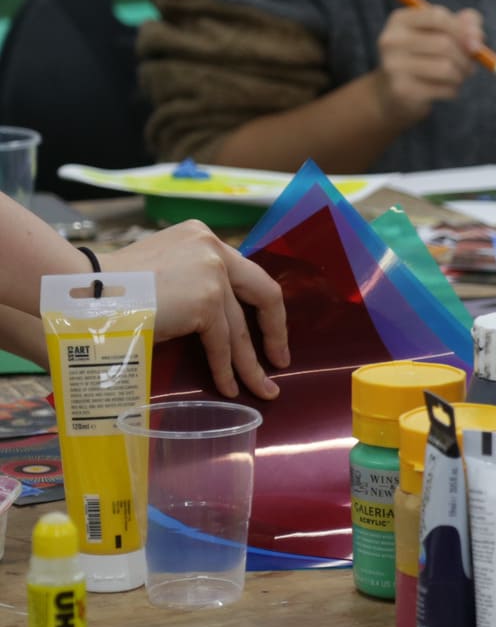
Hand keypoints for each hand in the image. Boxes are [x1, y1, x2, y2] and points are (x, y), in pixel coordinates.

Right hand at [99, 221, 287, 399]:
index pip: (247, 273)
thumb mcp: (165, 272)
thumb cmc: (113, 288)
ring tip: (262, 389)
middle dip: (274, 333)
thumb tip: (226, 318)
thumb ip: (195, 281)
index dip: (263, 306)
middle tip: (280, 361)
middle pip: (262, 294)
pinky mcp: (207, 300)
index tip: (270, 331)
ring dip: (250, 364)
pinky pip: (222, 343)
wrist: (84, 292)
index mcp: (202, 237)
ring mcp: (213, 272)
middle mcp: (213, 248)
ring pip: (239, 328)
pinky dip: (226, 369)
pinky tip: (229, 386)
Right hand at [372, 5, 482, 125]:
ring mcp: (394, 65)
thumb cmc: (424, 57)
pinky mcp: (403, 90)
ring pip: (446, 68)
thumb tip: (477, 35)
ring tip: (457, 77)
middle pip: (444, 44)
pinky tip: (445, 89)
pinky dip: (453, 90)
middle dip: (466, 58)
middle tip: (469, 67)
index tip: (477, 44)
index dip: (463, 30)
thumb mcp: (441, 34)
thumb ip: (464, 25)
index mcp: (400, 20)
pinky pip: (444, 89)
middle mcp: (392, 40)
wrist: (395, 92)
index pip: (437, 16)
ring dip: (461, 75)